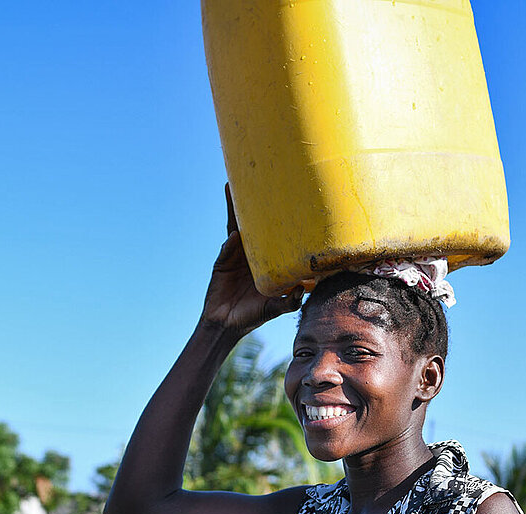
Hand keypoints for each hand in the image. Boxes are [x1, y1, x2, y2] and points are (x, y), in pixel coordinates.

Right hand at [200, 184, 303, 334]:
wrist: (226, 324)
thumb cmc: (253, 315)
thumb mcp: (275, 309)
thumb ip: (290, 302)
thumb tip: (303, 290)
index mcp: (267, 260)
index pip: (273, 234)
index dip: (278, 217)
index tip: (287, 196)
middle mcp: (252, 253)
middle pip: (253, 223)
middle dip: (253, 202)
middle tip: (256, 177)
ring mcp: (236, 255)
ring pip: (236, 227)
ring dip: (234, 208)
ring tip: (232, 187)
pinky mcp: (222, 262)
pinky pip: (226, 249)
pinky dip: (231, 244)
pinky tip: (234, 236)